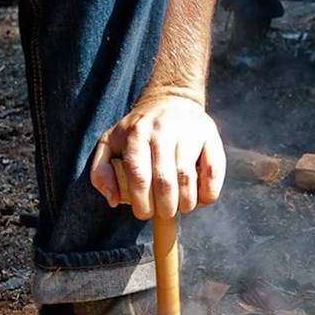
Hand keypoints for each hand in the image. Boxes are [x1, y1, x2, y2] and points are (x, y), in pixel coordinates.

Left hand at [90, 93, 225, 218]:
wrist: (171, 101)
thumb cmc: (136, 132)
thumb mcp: (109, 144)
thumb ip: (101, 172)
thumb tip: (113, 199)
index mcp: (136, 134)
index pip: (139, 176)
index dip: (142, 203)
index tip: (144, 213)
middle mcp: (163, 130)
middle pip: (165, 182)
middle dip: (164, 208)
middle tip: (163, 213)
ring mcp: (189, 132)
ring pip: (188, 180)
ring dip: (185, 204)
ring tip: (180, 206)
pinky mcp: (211, 136)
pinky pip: (213, 173)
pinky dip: (207, 193)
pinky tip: (198, 197)